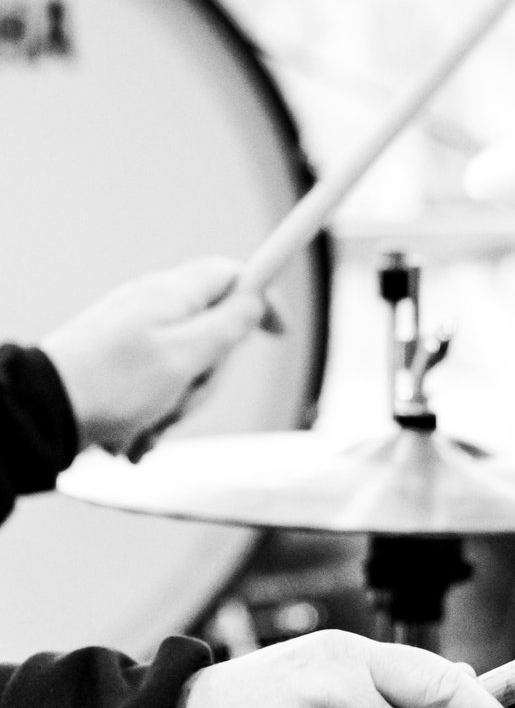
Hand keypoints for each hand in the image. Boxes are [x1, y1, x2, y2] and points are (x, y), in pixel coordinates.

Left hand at [40, 258, 267, 453]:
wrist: (44, 411)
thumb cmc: (113, 386)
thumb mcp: (185, 357)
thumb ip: (227, 326)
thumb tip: (255, 300)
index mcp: (169, 296)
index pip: (231, 275)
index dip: (262, 299)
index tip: (277, 333)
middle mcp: (151, 307)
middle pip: (212, 329)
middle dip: (213, 371)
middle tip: (194, 390)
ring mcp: (133, 334)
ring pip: (187, 363)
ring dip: (182, 399)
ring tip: (157, 419)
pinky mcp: (119, 361)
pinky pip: (158, 382)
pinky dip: (157, 409)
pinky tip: (138, 433)